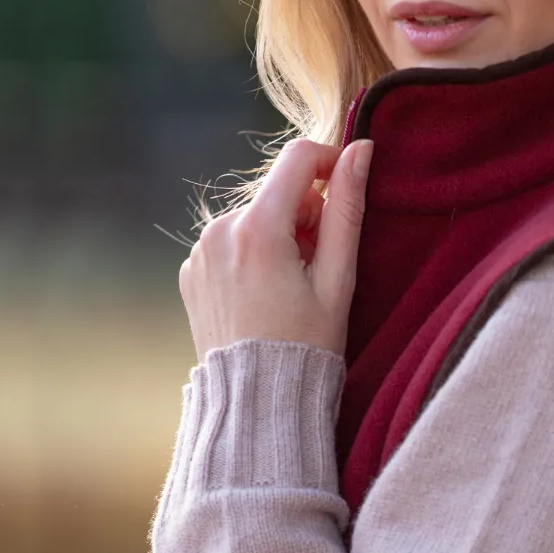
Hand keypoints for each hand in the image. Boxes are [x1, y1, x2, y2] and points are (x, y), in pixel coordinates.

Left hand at [178, 137, 373, 364]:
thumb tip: (361, 150)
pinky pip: (233, 242)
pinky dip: (255, 255)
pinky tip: (266, 295)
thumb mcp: (338, 277)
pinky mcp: (191, 270)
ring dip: (281, 235)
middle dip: (307, 215)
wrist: (257, 402)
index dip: (330, 164)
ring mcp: (199, 252)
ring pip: (256, 217)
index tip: (347, 191)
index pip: (298, 158)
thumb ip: (348, 207)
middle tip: (321, 266)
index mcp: (258, 229)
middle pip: (278, 192)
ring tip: (293, 286)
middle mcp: (219, 231)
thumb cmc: (307, 344)